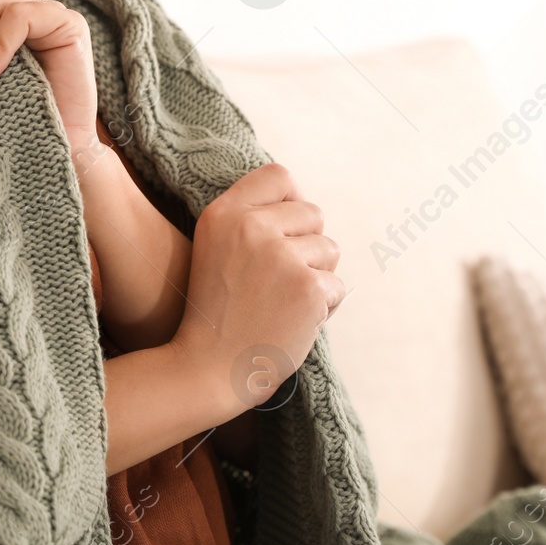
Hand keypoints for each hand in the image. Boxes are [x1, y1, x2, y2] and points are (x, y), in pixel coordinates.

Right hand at [171, 162, 343, 415]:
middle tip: (279, 281)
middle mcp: (251, 227)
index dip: (291, 200)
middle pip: (312, 214)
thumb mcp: (214, 249)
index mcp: (223, 213)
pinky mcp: (308, 287)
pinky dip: (322, 308)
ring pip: (329, 250)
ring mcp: (281, 256)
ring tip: (283, 302)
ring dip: (317, 276)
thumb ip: (250, 220)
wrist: (209, 367)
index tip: (286, 229)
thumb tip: (302, 203)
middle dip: (306, 246)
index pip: (278, 176)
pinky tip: (292, 321)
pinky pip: (336, 287)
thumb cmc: (216, 311)